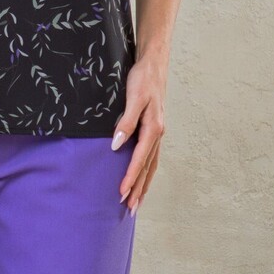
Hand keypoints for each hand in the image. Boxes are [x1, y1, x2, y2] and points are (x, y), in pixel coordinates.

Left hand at [111, 54, 166, 214]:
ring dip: (144, 184)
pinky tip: (141, 178)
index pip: (139, 159)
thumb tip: (117, 144)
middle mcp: (157, 134)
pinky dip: (146, 171)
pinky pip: (151, 156)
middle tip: (130, 209)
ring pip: (151, 165)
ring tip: (136, 202)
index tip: (122, 193)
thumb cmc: (142, 79)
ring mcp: (157, 133)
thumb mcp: (133, 98)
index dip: (131, 177)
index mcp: (153, 128)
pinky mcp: (154, 129)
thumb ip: (126, 121)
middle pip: (148, 168)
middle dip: (139, 189)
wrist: (154, 64)